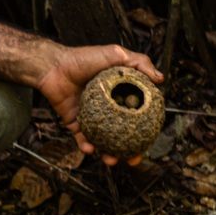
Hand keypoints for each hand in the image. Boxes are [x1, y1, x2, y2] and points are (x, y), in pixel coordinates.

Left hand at [35, 44, 163, 164]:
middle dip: (128, 150)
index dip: (145, 127)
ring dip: (108, 153)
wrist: (54, 65)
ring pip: (103, 140)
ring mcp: (92, 116)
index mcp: (120, 94)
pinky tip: (91, 149)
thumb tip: (161, 78)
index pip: (136, 114)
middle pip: (122, 133)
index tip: (150, 138)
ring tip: (111, 159)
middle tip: (132, 159)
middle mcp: (107, 108)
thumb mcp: (116, 54)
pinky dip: (86, 145)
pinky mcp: (76, 122)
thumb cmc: (83, 58)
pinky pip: (82, 138)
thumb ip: (139, 63)